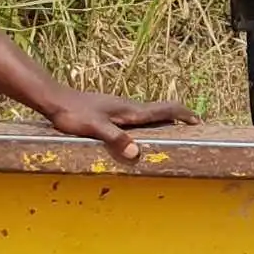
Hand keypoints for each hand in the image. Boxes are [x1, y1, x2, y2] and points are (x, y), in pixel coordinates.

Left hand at [36, 87, 194, 162]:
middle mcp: (128, 107)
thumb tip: (136, 153)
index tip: (199, 120)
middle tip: (192, 127)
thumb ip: (115, 139)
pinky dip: (148, 124)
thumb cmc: (73, 113)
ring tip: (172, 132)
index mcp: (129, 110)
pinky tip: (140, 134)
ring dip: (164, 121)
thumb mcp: (94, 128)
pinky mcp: (110, 112)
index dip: (183, 114)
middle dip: (178, 118)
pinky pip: (137, 118)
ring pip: (148, 114)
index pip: (164, 109)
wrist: (55, 99)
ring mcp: (119, 108)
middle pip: (160, 110)